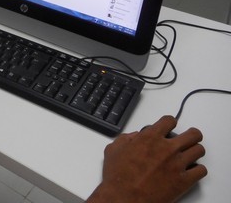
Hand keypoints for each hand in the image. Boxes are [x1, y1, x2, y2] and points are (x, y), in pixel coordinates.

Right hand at [87, 115, 206, 202]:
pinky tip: (190, 170)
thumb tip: (134, 137)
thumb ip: (126, 138)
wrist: (125, 198)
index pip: (169, 120)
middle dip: (191, 135)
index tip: (169, 126)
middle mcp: (167, 148)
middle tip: (187, 139)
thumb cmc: (118, 176)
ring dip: (194, 151)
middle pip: (193, 134)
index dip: (170, 122)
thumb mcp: (113, 150)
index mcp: (150, 138)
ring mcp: (177, 164)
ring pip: (199, 150)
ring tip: (189, 154)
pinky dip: (198, 170)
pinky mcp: (184, 181)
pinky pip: (201, 170)